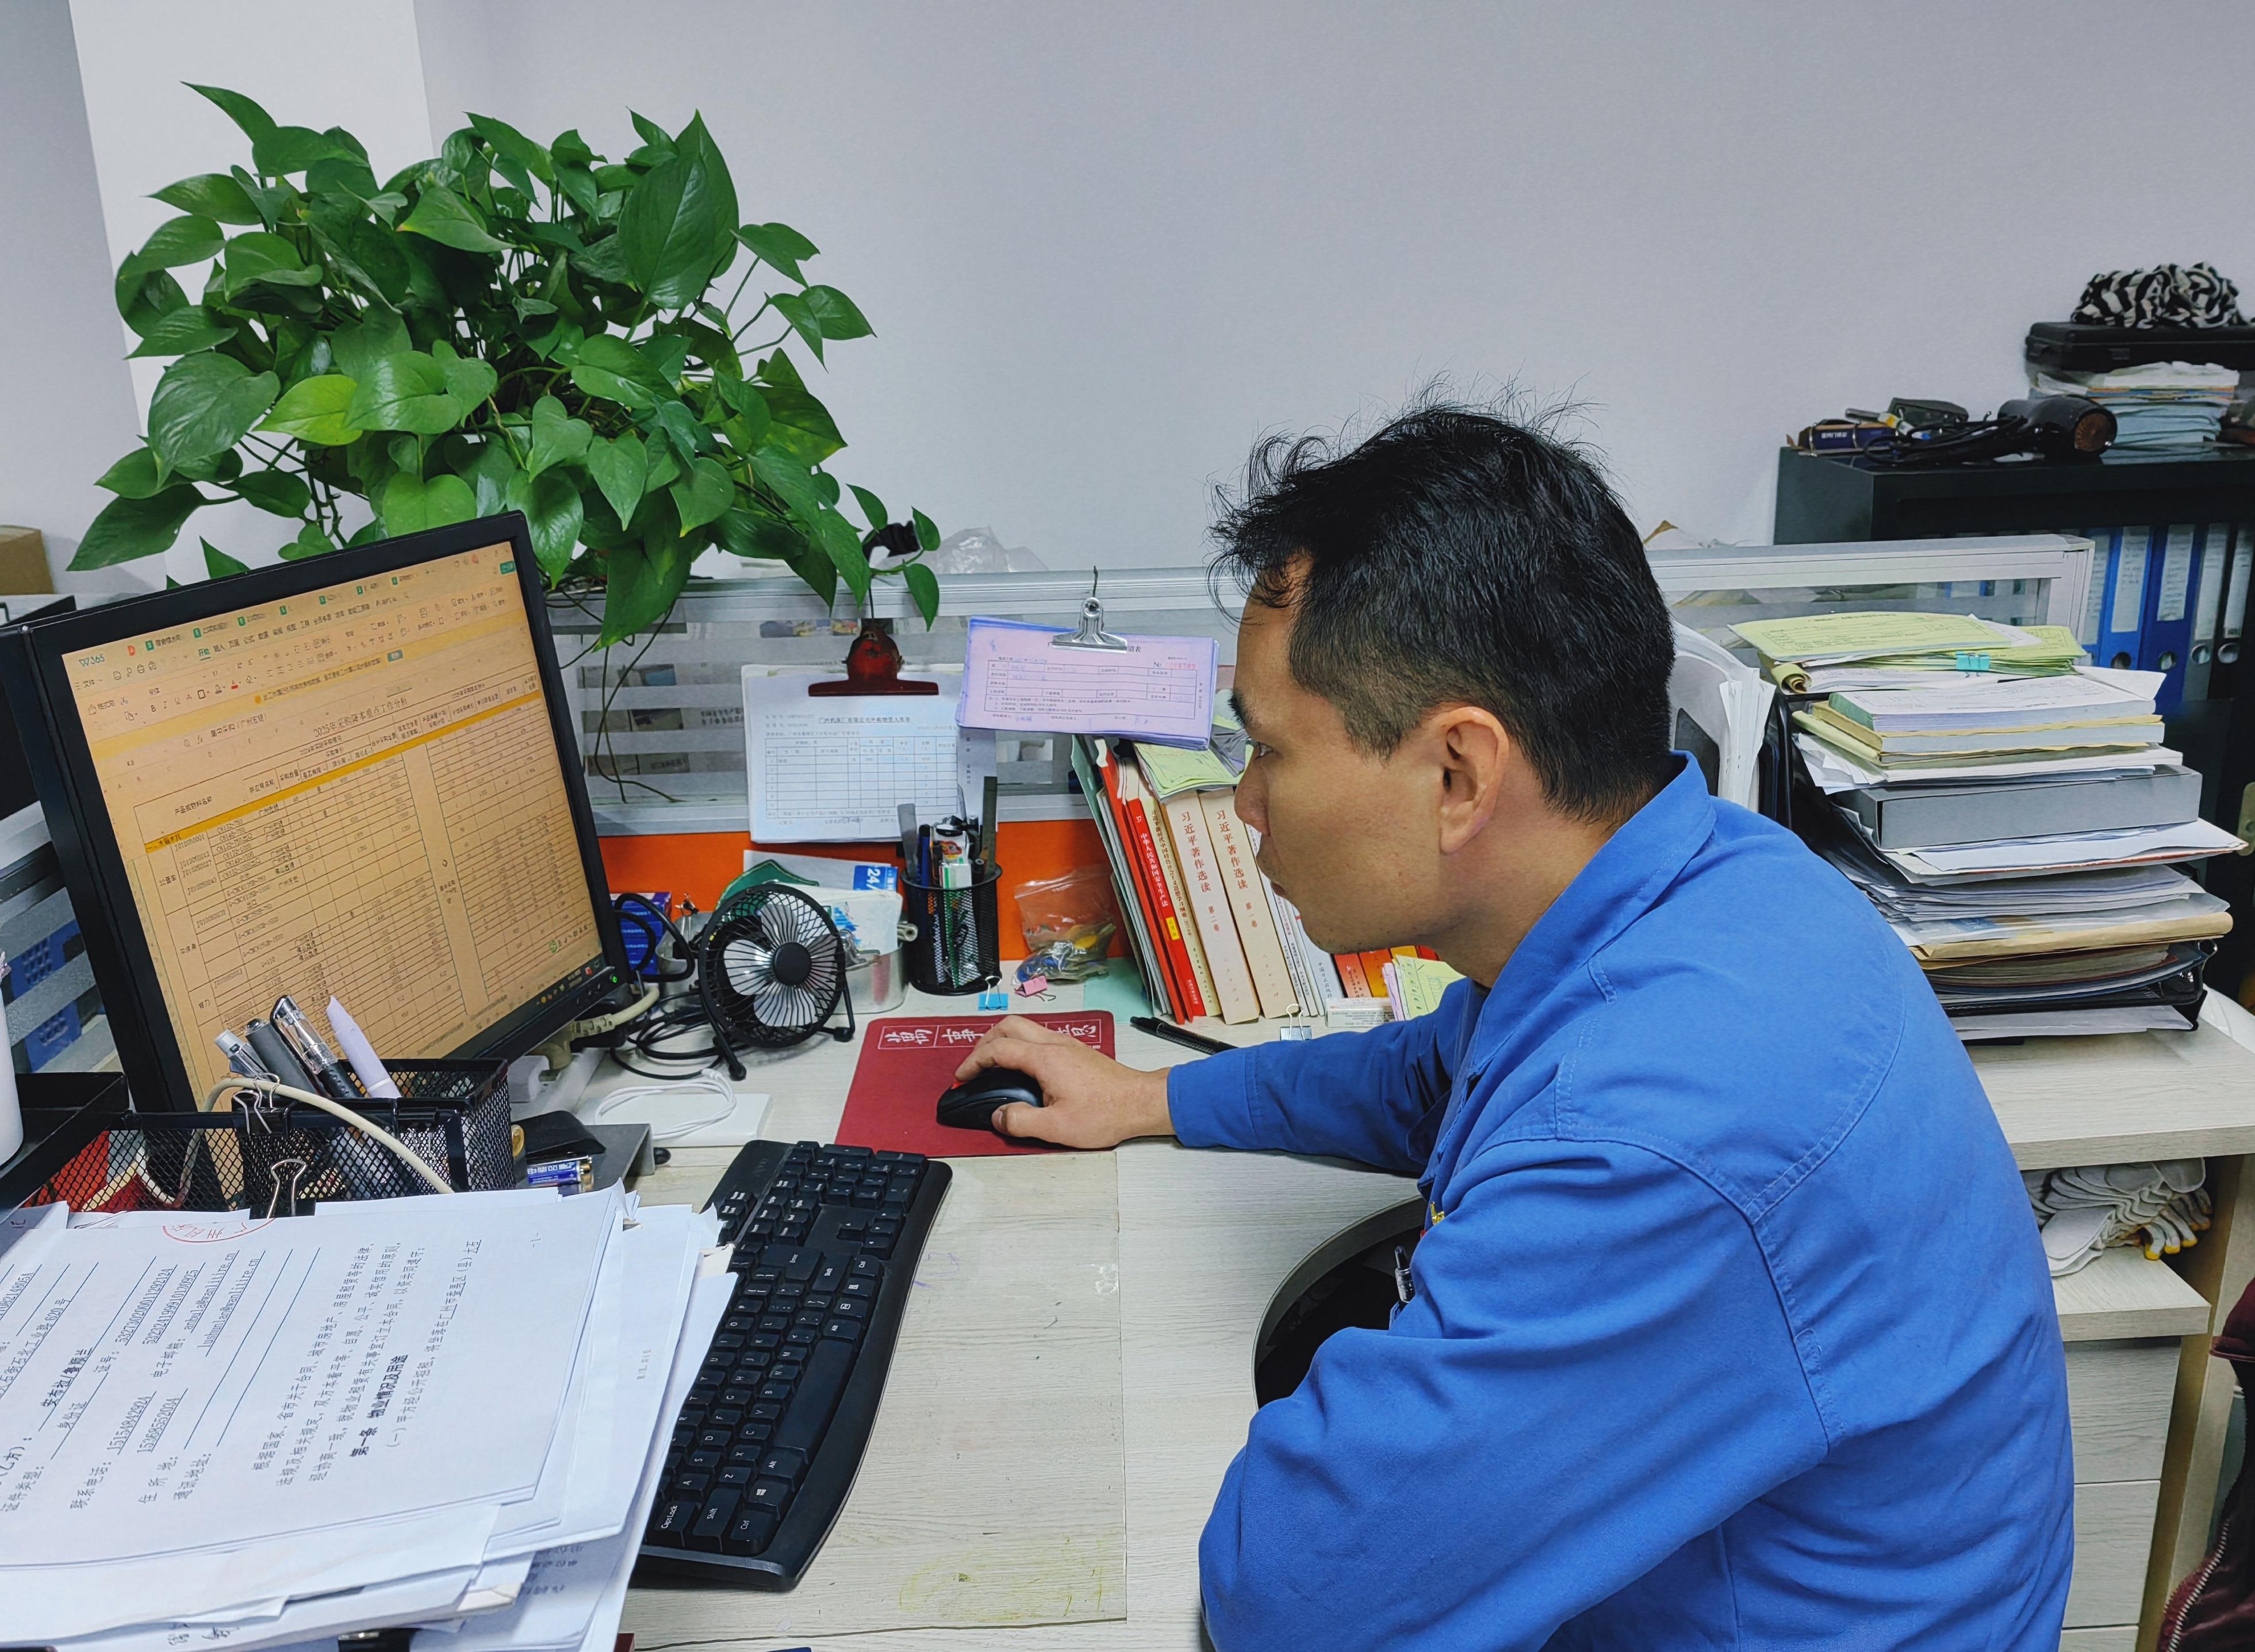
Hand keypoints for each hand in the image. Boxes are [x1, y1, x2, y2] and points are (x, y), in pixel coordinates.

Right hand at [952, 1015, 1173, 1148]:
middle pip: (1009, 1026)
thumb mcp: (1058, 1127)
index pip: (998, 1050)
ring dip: (1003, 1041)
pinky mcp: (1076, 1051)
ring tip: (992, 1066)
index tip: (961, 1076)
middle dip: (984, 1043)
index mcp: (1045, 1059)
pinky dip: (1020, 1046)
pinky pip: (1039, 1037)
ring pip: (1025, 1028)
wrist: (1141, 1102)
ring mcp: (1067, 1044)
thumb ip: (1021, 1121)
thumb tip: (998, 1117)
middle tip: (973, 1066)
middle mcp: (1055, 1045)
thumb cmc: (1107, 1113)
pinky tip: (1022, 1068)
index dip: (973, 1062)